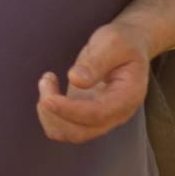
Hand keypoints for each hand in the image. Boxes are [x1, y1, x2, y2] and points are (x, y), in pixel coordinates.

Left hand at [36, 19, 153, 143]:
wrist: (128, 45)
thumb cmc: (122, 42)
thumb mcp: (112, 43)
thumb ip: (96, 62)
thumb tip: (75, 80)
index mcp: (127, 97)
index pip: (98, 115)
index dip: (70, 111)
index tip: (49, 99)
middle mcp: (115, 114)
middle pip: (81, 132)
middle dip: (56, 113)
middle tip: (45, 80)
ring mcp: (100, 117)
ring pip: (69, 133)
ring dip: (49, 113)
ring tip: (47, 80)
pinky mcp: (85, 113)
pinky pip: (63, 127)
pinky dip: (49, 114)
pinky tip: (49, 88)